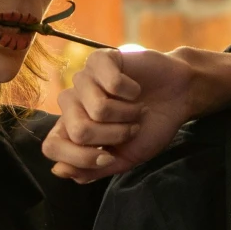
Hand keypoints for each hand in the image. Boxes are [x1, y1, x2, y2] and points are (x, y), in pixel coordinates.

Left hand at [42, 48, 197, 181]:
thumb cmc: (151, 126)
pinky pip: (112, 84)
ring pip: (98, 109)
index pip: (51, 147)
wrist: (179, 96)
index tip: (109, 158)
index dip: (80, 158)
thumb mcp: (125, 158)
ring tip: (136, 108)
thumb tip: (58, 171)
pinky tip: (135, 89)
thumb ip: (93, 170)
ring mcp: (83, 79)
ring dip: (127, 113)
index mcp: (71, 128)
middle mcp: (71, 103)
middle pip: (79, 131)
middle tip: (131, 127)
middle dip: (114, 135)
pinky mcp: (99, 59)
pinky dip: (133, 92)